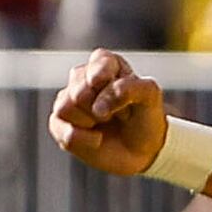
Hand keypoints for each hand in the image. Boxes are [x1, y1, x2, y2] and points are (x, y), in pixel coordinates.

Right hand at [49, 51, 166, 174]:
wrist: (143, 150)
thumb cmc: (145, 117)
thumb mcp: (150, 96)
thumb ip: (129, 88)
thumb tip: (98, 105)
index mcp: (107, 65)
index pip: (98, 61)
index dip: (103, 75)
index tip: (111, 85)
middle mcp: (83, 80)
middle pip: (79, 89)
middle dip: (102, 106)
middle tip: (118, 112)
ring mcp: (68, 102)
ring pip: (66, 107)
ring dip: (92, 121)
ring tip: (106, 122)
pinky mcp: (60, 125)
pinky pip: (64, 131)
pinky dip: (85, 139)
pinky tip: (97, 139)